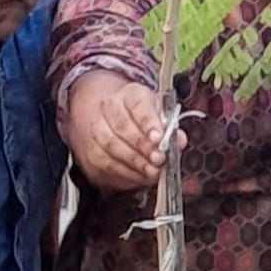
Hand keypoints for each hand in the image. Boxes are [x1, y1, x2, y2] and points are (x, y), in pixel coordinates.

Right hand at [63, 73, 165, 192]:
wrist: (115, 122)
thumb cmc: (143, 121)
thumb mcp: (162, 118)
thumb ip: (171, 129)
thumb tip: (179, 140)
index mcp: (131, 94)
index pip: (138, 104)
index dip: (148, 122)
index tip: (159, 138)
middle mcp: (110, 107)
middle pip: (122, 126)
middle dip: (142, 146)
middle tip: (158, 159)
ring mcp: (97, 127)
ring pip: (110, 145)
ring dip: (133, 162)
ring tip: (151, 171)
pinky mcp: (91, 148)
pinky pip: (104, 162)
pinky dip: (124, 172)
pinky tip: (139, 176)